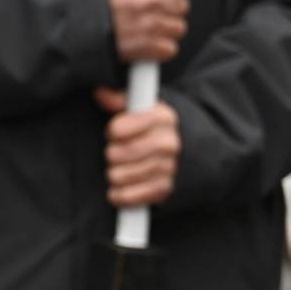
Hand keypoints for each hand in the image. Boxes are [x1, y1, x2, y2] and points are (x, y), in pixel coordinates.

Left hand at [95, 87, 180, 207]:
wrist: (189, 152)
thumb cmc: (155, 129)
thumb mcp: (143, 108)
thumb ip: (120, 100)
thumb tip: (101, 93)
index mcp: (162, 117)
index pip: (118, 129)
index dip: (112, 132)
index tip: (116, 133)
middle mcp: (169, 143)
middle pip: (117, 154)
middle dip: (112, 154)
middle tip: (118, 152)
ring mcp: (169, 168)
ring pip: (119, 176)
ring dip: (114, 174)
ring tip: (122, 168)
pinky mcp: (164, 190)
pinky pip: (128, 196)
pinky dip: (119, 194)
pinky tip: (122, 185)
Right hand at [109, 0, 196, 63]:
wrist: (79, 23)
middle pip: (182, 5)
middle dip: (170, 7)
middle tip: (151, 8)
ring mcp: (147, 24)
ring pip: (178, 27)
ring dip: (165, 28)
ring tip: (145, 24)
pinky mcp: (145, 47)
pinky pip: (170, 48)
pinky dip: (159, 47)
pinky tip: (144, 38)